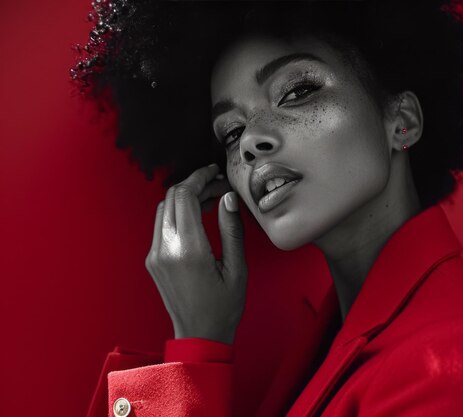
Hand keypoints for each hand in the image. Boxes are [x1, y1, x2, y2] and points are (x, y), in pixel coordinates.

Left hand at [144, 164, 247, 343]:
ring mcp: (155, 254)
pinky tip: (198, 216)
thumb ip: (231, 229)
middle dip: (194, 184)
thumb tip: (228, 197)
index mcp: (188, 249)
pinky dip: (178, 212)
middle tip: (217, 185)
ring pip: (164, 208)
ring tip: (211, 199)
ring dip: (185, 197)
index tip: (215, 172)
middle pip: (171, 197)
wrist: (199, 335)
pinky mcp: (153, 260)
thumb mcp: (237, 268)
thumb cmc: (223, 306)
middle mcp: (165, 248)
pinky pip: (161, 224)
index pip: (184, 196)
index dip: (199, 178)